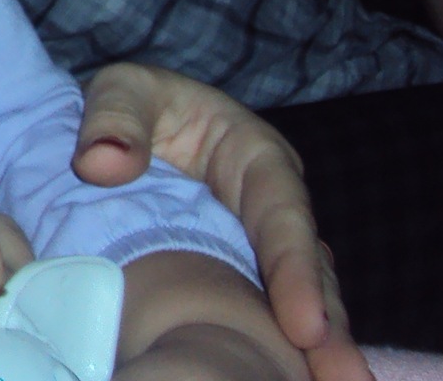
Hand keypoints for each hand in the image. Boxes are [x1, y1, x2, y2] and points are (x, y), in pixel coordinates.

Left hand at [73, 66, 363, 380]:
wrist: (115, 134)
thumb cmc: (130, 106)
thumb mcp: (123, 90)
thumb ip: (115, 118)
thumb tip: (101, 164)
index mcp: (257, 158)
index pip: (283, 214)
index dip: (295, 270)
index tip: (304, 326)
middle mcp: (270, 212)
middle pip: (306, 273)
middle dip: (326, 331)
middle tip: (341, 380)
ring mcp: (257, 254)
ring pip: (295, 306)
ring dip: (311, 355)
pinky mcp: (237, 283)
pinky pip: (259, 319)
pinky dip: (273, 352)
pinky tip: (278, 377)